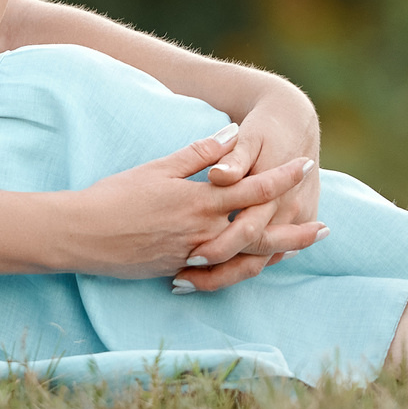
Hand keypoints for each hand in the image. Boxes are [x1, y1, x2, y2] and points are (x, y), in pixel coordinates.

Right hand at [65, 134, 323, 281]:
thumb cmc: (116, 196)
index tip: (305, 165)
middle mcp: (203, 231)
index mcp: (200, 200)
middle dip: (294, 230)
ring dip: (273, 253)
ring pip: (244, 257)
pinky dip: (240, 269)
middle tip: (324, 228)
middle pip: (260, 231)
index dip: (282, 177)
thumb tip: (230, 135)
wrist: (83, 234)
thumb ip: (198, 154)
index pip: (253, 187)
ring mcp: (193, 255)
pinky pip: (219, 273)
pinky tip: (251, 265)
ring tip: (296, 250)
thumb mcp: (158, 167)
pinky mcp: (179, 270)